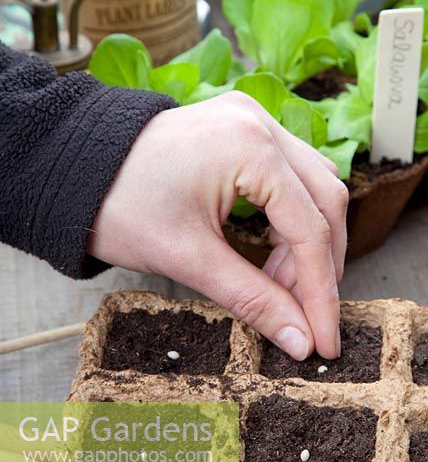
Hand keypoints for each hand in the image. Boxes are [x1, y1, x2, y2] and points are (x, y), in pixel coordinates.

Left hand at [88, 92, 347, 359]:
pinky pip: (289, 177)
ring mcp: (253, 120)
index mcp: (250, 147)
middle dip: (318, 266)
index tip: (325, 341)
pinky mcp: (243, 130)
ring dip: (305, 243)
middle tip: (303, 317)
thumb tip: (300, 341)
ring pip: (313, 188)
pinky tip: (271, 254)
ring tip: (278, 287)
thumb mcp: (188, 259)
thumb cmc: (117, 206)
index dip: (321, 293)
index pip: (309, 230)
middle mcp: (261, 123)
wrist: (68, 167)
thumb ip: (253, 299)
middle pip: (325, 202)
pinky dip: (288, 220)